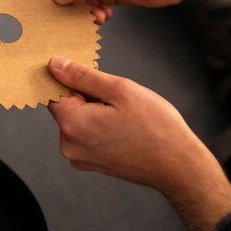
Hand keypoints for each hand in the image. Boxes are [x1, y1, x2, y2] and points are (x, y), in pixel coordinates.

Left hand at [47, 56, 230, 230]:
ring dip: (92, 110)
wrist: (177, 166)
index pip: (53, 91)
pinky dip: (97, 125)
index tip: (92, 76)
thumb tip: (55, 65)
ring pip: (76, 120)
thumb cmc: (155, 127)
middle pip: (64, 106)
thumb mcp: (120, 90)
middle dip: (85, 95)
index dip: (71, 79)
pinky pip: (85, 135)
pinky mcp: (89, 163)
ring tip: (122, 114)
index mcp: (73, 124)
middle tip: (115, 97)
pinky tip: (121, 127)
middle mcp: (69, 145)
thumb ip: (83, 76)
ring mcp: (78, 157)